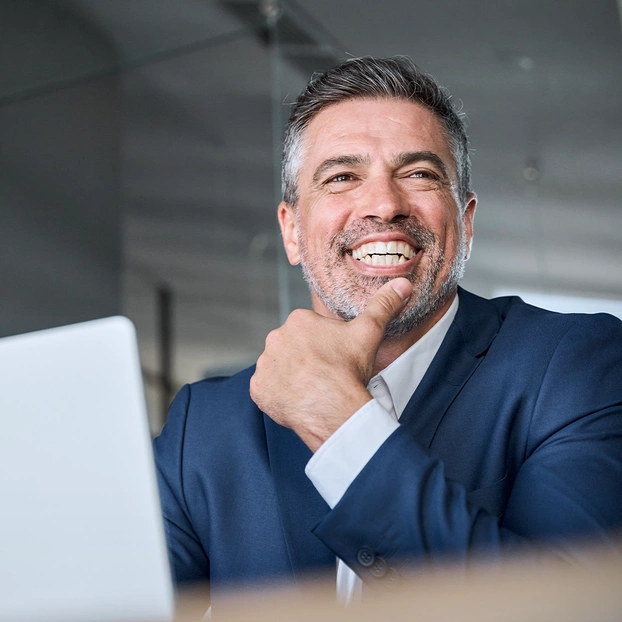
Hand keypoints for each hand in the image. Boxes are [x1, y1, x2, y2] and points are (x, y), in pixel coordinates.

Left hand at [249, 278, 412, 450]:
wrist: (333, 407)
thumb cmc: (349, 370)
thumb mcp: (369, 332)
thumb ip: (383, 305)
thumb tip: (402, 284)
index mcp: (298, 320)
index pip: (309, 331)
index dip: (324, 347)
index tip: (334, 359)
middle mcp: (275, 338)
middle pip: (292, 348)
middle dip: (305, 360)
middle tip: (324, 375)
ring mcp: (264, 364)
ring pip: (278, 367)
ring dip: (290, 376)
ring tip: (312, 388)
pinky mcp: (258, 388)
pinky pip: (266, 389)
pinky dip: (278, 395)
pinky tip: (297, 400)